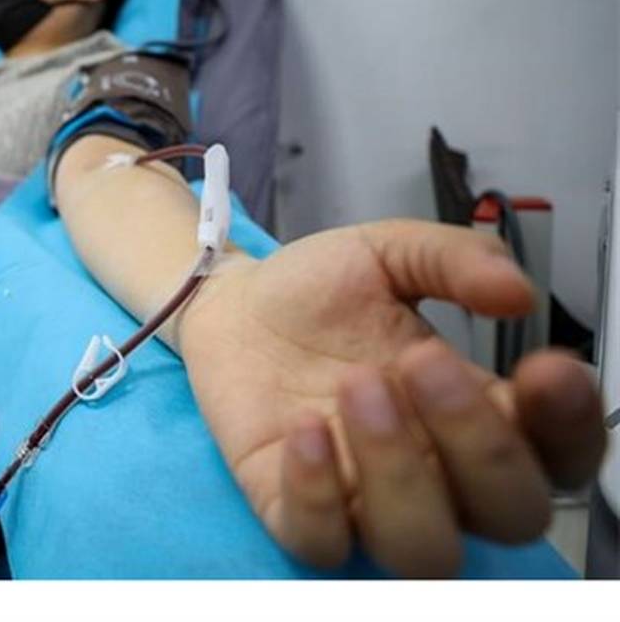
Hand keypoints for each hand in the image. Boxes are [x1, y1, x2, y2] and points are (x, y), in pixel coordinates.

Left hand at [179, 219, 606, 576]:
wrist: (229, 303)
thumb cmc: (319, 290)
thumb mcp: (388, 253)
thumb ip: (455, 260)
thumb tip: (516, 291)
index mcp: (480, 412)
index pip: (560, 454)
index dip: (571, 425)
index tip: (545, 368)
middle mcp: (437, 471)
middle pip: (508, 513)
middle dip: (482, 445)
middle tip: (422, 361)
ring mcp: (365, 499)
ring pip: (423, 548)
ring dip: (401, 474)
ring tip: (356, 385)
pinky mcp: (292, 509)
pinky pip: (322, 543)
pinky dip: (317, 495)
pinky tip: (303, 428)